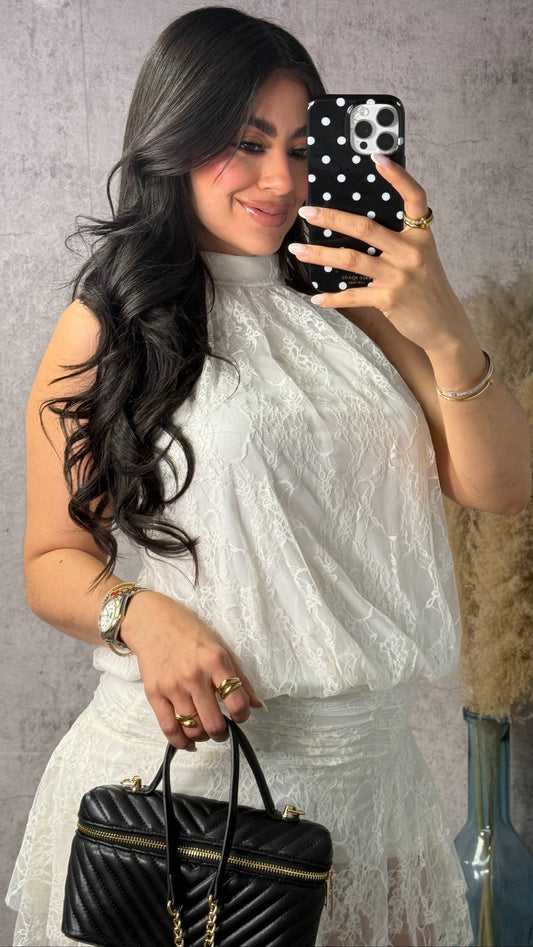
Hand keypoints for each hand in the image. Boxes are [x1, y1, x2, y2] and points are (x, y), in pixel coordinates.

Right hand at [120, 591, 262, 748]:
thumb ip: (240, 677)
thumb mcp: (220, 647)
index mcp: (215, 661)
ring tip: (205, 731)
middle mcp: (194, 676)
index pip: (236, 701)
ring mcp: (172, 686)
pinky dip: (180, 742)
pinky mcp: (154, 694)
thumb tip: (257, 705)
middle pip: (213, 723)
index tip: (240, 716)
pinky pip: (168, 728)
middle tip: (222, 729)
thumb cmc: (188, 631)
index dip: (243, 716)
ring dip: (203, 736)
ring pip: (193, 729)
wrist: (152, 621)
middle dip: (222, 733)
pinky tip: (188, 741)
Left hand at [291, 155, 467, 355]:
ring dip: (319, 254)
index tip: (376, 157)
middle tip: (305, 212)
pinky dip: (333, 297)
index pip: (413, 197)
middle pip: (365, 227)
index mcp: (420, 235)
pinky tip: (317, 297)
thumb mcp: (421, 256)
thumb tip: (360, 225)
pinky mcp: (389, 299)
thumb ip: (399, 239)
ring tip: (297, 250)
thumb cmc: (427, 287)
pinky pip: (353, 295)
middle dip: (331, 218)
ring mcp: (399, 276)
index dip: (397, 176)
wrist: (444, 324)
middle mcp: (410, 251)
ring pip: (351, 259)